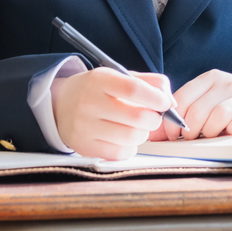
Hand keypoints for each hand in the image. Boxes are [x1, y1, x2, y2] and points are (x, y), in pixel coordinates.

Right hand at [52, 67, 174, 159]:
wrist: (60, 104)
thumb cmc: (97, 90)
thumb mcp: (119, 76)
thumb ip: (149, 83)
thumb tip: (171, 102)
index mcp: (99, 80)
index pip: (134, 89)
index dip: (156, 98)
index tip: (164, 103)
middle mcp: (89, 103)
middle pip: (136, 118)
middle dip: (153, 120)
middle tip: (152, 117)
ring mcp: (85, 127)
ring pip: (131, 138)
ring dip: (142, 134)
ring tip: (136, 127)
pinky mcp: (84, 146)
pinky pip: (120, 154)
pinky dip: (129, 148)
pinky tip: (123, 138)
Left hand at [158, 70, 231, 140]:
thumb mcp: (209, 102)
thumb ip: (184, 114)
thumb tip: (153, 136)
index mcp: (209, 78)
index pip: (182, 98)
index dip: (173, 121)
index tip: (172, 136)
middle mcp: (226, 82)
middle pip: (198, 110)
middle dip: (190, 132)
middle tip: (191, 140)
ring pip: (219, 116)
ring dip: (211, 133)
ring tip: (211, 136)